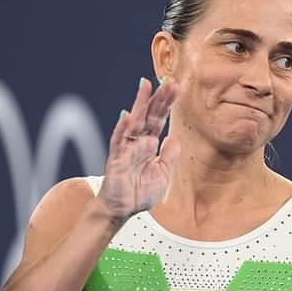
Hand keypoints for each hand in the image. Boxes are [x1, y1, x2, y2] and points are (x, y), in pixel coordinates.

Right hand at [97, 77, 179, 222]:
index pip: (159, 120)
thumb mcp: (162, 175)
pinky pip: (118, 142)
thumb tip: (174, 139)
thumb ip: (168, 157)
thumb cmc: (139, 193)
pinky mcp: (116, 159)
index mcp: (149, 145)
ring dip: (140, 104)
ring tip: (146, 85)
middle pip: (149, 116)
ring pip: (134, 122)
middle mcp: (137, 143)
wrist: (122, 210)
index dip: (167, 104)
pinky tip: (127, 116)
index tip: (175, 86)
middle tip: (168, 80)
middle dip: (158, 98)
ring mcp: (126, 149)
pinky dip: (122, 129)